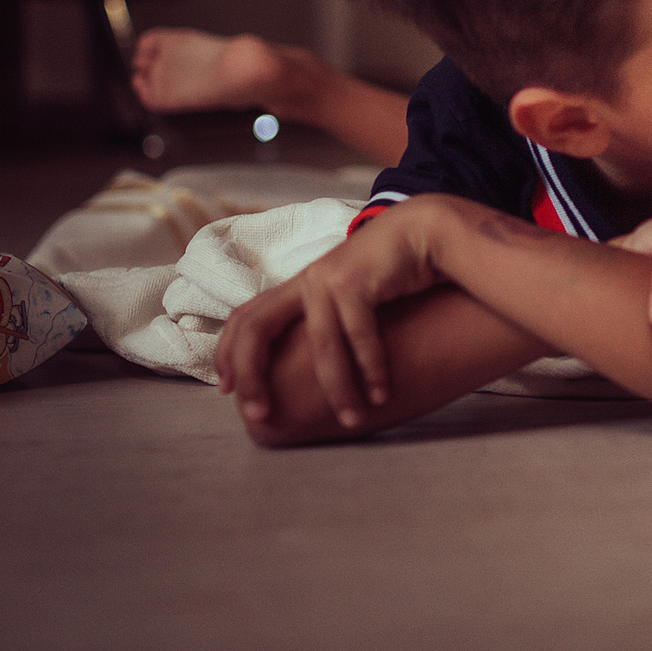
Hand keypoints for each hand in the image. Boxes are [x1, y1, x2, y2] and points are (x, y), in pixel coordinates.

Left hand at [213, 201, 442, 429]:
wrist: (424, 231)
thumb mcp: (347, 298)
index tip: (227, 392)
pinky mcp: (358, 279)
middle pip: (257, 328)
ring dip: (338, 387)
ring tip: (352, 420)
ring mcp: (330, 278)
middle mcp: (306, 281)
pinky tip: (380, 394)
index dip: (229, 354)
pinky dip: (371, 368)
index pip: (247, 318)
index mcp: (299, 286)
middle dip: (251, 374)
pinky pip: (360, 334)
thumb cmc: (390, 275)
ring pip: (322, 343)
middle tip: (258, 415)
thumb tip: (313, 368)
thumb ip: (326, 321)